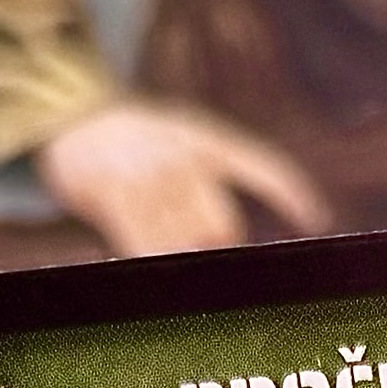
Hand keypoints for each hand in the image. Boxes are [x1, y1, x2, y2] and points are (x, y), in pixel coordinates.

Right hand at [37, 98, 326, 258]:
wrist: (68, 115)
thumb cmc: (134, 140)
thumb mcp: (182, 137)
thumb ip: (213, 177)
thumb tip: (230, 239)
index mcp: (205, 138)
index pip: (263, 165)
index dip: (291, 192)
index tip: (318, 219)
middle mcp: (181, 156)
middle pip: (222, 226)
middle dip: (217, 247)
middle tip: (201, 250)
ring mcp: (147, 177)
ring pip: (186, 243)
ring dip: (181, 260)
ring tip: (163, 249)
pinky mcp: (115, 197)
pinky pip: (146, 250)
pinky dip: (154, 266)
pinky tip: (151, 272)